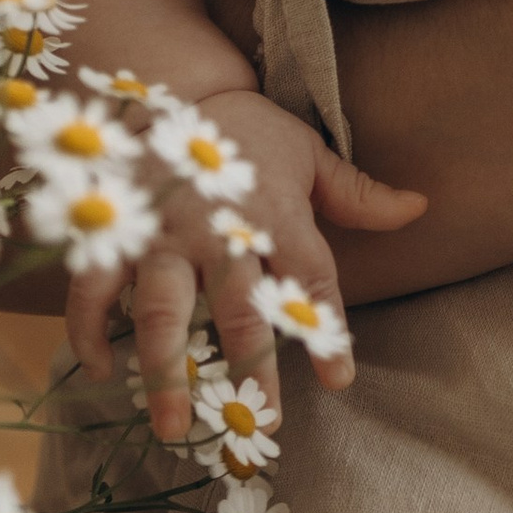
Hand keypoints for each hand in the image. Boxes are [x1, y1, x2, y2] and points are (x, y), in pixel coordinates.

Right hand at [60, 85, 423, 440]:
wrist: (177, 85)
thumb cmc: (252, 133)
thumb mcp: (310, 154)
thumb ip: (358, 193)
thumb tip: (420, 207)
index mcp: (275, 213)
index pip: (311, 279)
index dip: (326, 331)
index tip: (340, 379)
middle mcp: (219, 229)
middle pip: (239, 308)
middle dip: (249, 368)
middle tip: (257, 426)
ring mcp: (162, 232)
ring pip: (162, 309)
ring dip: (165, 370)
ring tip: (173, 427)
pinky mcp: (116, 230)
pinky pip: (94, 284)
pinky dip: (92, 327)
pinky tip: (102, 370)